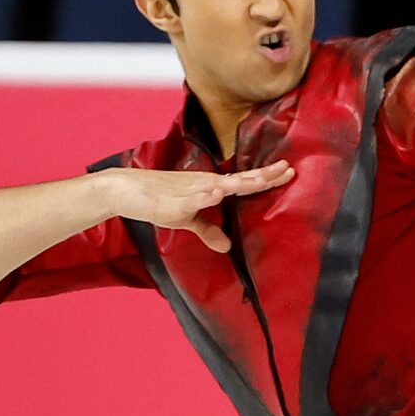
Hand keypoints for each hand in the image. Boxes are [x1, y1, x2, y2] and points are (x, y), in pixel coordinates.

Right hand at [97, 161, 293, 251]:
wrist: (125, 189)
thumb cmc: (158, 200)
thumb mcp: (187, 219)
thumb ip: (208, 230)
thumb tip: (226, 246)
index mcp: (211, 186)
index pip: (245, 181)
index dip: (266, 177)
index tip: (288, 170)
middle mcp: (206, 184)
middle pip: (241, 180)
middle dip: (264, 175)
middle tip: (288, 168)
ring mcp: (191, 191)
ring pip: (221, 186)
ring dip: (242, 183)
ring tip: (265, 179)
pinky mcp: (175, 201)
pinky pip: (193, 198)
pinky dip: (207, 196)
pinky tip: (218, 192)